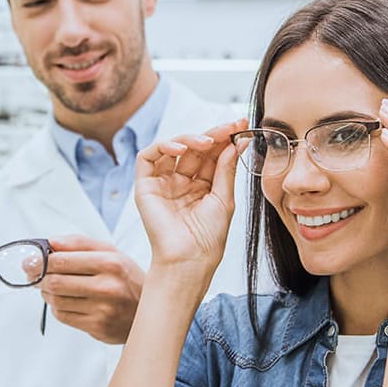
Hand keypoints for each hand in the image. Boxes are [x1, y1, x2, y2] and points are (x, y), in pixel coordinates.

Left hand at [39, 235, 144, 343]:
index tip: (30, 260)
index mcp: (111, 263)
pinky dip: (58, 307)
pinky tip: (67, 301)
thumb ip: (80, 243)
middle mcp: (108, 287)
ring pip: (56, 300)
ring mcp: (103, 310)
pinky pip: (63, 316)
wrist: (150, 311)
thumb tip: (50, 242)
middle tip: (34, 274)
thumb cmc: (127, 279)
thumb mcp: (112, 253)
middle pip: (54, 281)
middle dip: (39, 277)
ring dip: (47, 293)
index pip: (62, 260)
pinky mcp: (97, 327)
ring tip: (53, 287)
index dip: (40, 260)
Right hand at [135, 119, 247, 272]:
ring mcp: (163, 183)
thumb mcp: (224, 199)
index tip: (242, 126)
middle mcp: (182, 182)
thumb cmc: (208, 238)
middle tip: (230, 126)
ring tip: (208, 141)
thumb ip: (226, 169)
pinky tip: (182, 149)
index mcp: (202, 187)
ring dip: (191, 139)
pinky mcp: (145, 186)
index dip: (225, 139)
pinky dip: (163, 146)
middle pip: (195, 149)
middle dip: (213, 134)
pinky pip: (148, 157)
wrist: (189, 260)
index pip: (212, 155)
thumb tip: (235, 143)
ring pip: (173, 148)